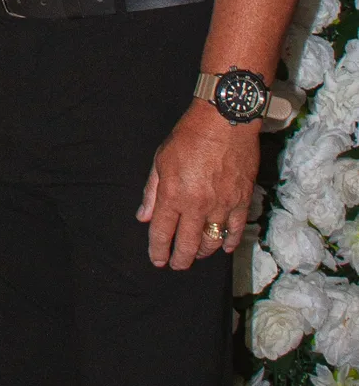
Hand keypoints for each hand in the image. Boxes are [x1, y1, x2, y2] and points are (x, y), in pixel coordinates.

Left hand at [137, 103, 258, 269]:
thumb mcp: (161, 160)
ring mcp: (223, 206)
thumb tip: (144, 217)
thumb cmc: (189, 136)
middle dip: (180, 259)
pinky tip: (224, 247)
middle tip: (176, 265)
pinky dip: (230, 241)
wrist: (225, 121)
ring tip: (197, 254)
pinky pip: (237, 230)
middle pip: (188, 244)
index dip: (158, 250)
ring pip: (213, 241)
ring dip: (203, 252)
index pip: (162, 233)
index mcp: (174, 195)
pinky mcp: (242, 201)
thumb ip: (152, 192)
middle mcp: (198, 206)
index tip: (157, 260)